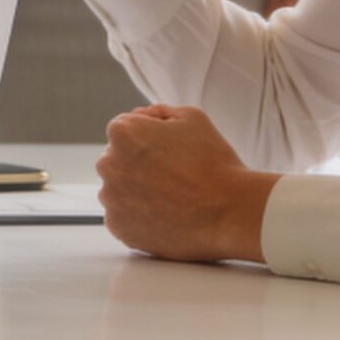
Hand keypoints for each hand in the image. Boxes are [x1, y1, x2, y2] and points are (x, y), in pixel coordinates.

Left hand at [95, 106, 276, 263]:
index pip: (124, 130)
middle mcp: (109, 164)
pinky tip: (165, 214)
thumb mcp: (192, 118)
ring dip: (137, 190)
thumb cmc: (214, 163)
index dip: (150, 138)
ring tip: (172, 197)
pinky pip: (123, 217)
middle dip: (138, 164)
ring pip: (119, 189)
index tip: (171, 151)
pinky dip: (139, 216)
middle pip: (118, 159)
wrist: (230, 212)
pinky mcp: (118, 227)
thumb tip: (141, 117)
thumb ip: (158, 112)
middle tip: (173, 175)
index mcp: (122, 132)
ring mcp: (111, 199)